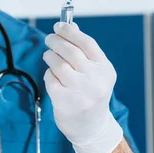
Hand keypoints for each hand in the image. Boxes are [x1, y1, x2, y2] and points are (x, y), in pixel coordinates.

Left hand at [43, 22, 123, 152]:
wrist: (91, 126)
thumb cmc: (91, 94)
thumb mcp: (95, 72)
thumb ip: (84, 50)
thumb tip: (70, 26)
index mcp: (105, 69)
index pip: (87, 43)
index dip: (70, 31)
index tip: (59, 26)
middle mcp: (95, 80)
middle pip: (71, 51)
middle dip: (56, 41)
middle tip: (49, 39)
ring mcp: (80, 92)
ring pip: (58, 64)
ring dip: (50, 56)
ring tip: (49, 56)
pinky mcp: (65, 101)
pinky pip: (50, 79)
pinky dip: (48, 74)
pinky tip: (52, 77)